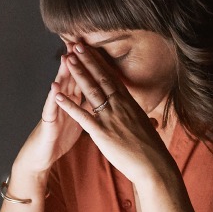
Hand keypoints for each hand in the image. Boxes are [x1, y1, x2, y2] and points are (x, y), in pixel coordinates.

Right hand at [13, 50, 85, 177]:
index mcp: (74, 100)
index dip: (89, 65)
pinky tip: (54, 88)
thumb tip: (101, 94)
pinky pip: (50, 109)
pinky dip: (53, 98)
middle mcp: (63, 101)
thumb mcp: (78, 118)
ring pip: (59, 89)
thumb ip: (87, 104)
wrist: (43, 154)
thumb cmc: (60, 136)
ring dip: (63, 74)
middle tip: (80, 43)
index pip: (83, 78)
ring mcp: (54, 110)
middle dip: (76, 61)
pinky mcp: (48, 122)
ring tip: (66, 57)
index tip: (96, 48)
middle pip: (71, 78)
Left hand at [53, 39, 175, 185]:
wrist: (155, 166)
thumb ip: (145, 123)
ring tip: (67, 59)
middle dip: (87, 61)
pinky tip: (57, 94)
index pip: (112, 78)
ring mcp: (110, 118)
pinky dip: (68, 104)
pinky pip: (82, 115)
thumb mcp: (148, 130)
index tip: (91, 50)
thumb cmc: (153, 151)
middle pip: (100, 78)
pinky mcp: (102, 132)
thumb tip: (152, 122)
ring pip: (90, 91)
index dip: (99, 63)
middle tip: (76, 45)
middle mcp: (120, 106)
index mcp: (130, 104)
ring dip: (78, 74)